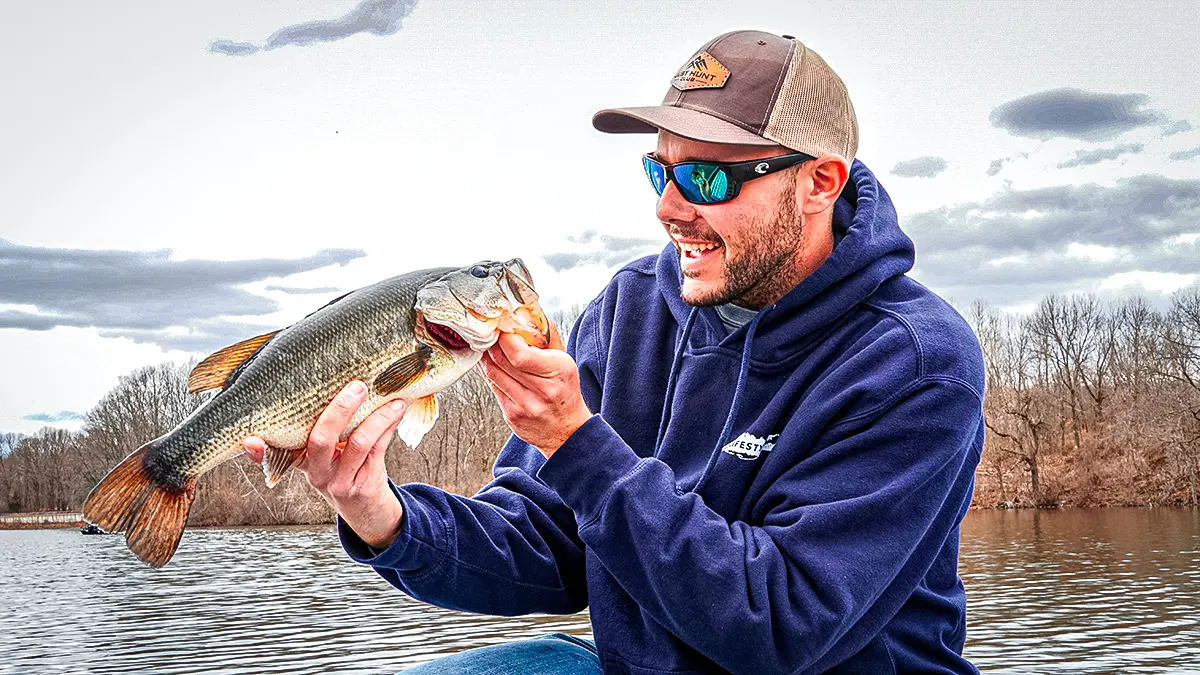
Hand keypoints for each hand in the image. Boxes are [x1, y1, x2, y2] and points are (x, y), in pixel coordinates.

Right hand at [243, 380, 405, 548]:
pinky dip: (388, 426)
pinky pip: (378, 449)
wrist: (365, 507)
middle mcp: (317, 473)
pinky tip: (397, 411)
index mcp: (300, 460)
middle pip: (321, 439)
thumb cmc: (342, 467)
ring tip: (393, 398)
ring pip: (358, 443)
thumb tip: (334, 381)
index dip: (260, 450)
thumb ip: (319, 426)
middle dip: (340, 409)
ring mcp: (340, 481)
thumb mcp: (322, 454)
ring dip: (378, 417)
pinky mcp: (365, 484)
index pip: (275, 454)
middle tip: (357, 386)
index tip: (249, 439)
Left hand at [479, 322, 591, 457]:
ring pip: (492, 373)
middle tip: (490, 334)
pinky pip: (493, 387)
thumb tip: (528, 314)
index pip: (519, 354)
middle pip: (501, 361)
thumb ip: (547, 337)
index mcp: (558, 372)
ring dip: (486, 357)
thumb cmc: (566, 392)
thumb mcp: (565, 360)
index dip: (505, 338)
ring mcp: (525, 405)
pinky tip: (493, 366)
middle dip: (492, 344)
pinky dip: (490, 373)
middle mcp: (542, 391)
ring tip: (488, 347)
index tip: (503, 329)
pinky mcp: (511, 415)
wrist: (567, 430)